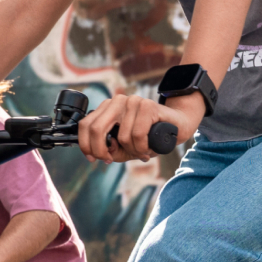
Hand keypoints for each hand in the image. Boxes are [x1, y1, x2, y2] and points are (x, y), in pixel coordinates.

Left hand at [80, 92, 199, 162]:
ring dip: (132, 151)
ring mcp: (132, 101)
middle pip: (96, 129)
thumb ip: (111, 150)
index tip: (91, 158)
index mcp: (108, 108)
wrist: (176, 127)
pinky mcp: (147, 105)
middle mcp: (117, 101)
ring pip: (122, 136)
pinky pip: (137, 135)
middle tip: (110, 160)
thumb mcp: (126, 147)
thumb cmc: (150, 137)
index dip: (85, 145)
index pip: (85, 124)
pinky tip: (147, 149)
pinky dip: (142, 147)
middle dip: (100, 150)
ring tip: (141, 151)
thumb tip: (102, 153)